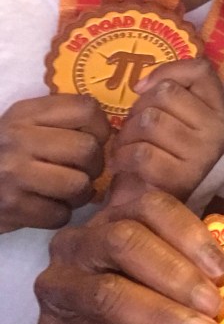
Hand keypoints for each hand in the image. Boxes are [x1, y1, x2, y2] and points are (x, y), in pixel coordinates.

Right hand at [0, 94, 109, 232]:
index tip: (97, 138)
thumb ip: (60, 119)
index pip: (86, 109)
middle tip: (85, 170)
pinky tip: (49, 206)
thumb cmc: (2, 151)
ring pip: (78, 185)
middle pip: (88, 149)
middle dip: (95, 164)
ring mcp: (14, 174)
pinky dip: (61, 214)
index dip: (102, 126)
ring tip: (70, 191)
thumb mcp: (24, 123)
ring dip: (81, 193)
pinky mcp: (12, 208)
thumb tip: (112, 132)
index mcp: (27, 113)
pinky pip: (60, 214)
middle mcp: (20, 139)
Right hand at [35, 190, 223, 323]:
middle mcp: (79, 243)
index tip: (220, 267)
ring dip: (164, 315)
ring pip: (111, 292)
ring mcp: (60, 287)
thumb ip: (186, 264)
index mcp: (113, 217)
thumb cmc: (138, 302)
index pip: (151, 205)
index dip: (189, 233)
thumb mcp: (162, 274)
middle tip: (214, 304)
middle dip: (177, 274)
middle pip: (127, 241)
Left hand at [110, 58, 223, 200]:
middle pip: (165, 93)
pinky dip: (123, 156)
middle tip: (134, 129)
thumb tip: (142, 85)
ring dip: (127, 133)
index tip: (144, 90)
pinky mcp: (182, 179)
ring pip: (150, 120)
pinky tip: (124, 163)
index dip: (166, 73)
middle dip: (138, 109)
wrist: (148, 209)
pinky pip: (141, 152)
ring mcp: (204, 156)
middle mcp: (220, 132)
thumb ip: (167, 88)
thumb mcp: (169, 114)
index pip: (201, 70)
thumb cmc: (157, 153)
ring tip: (127, 146)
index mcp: (221, 112)